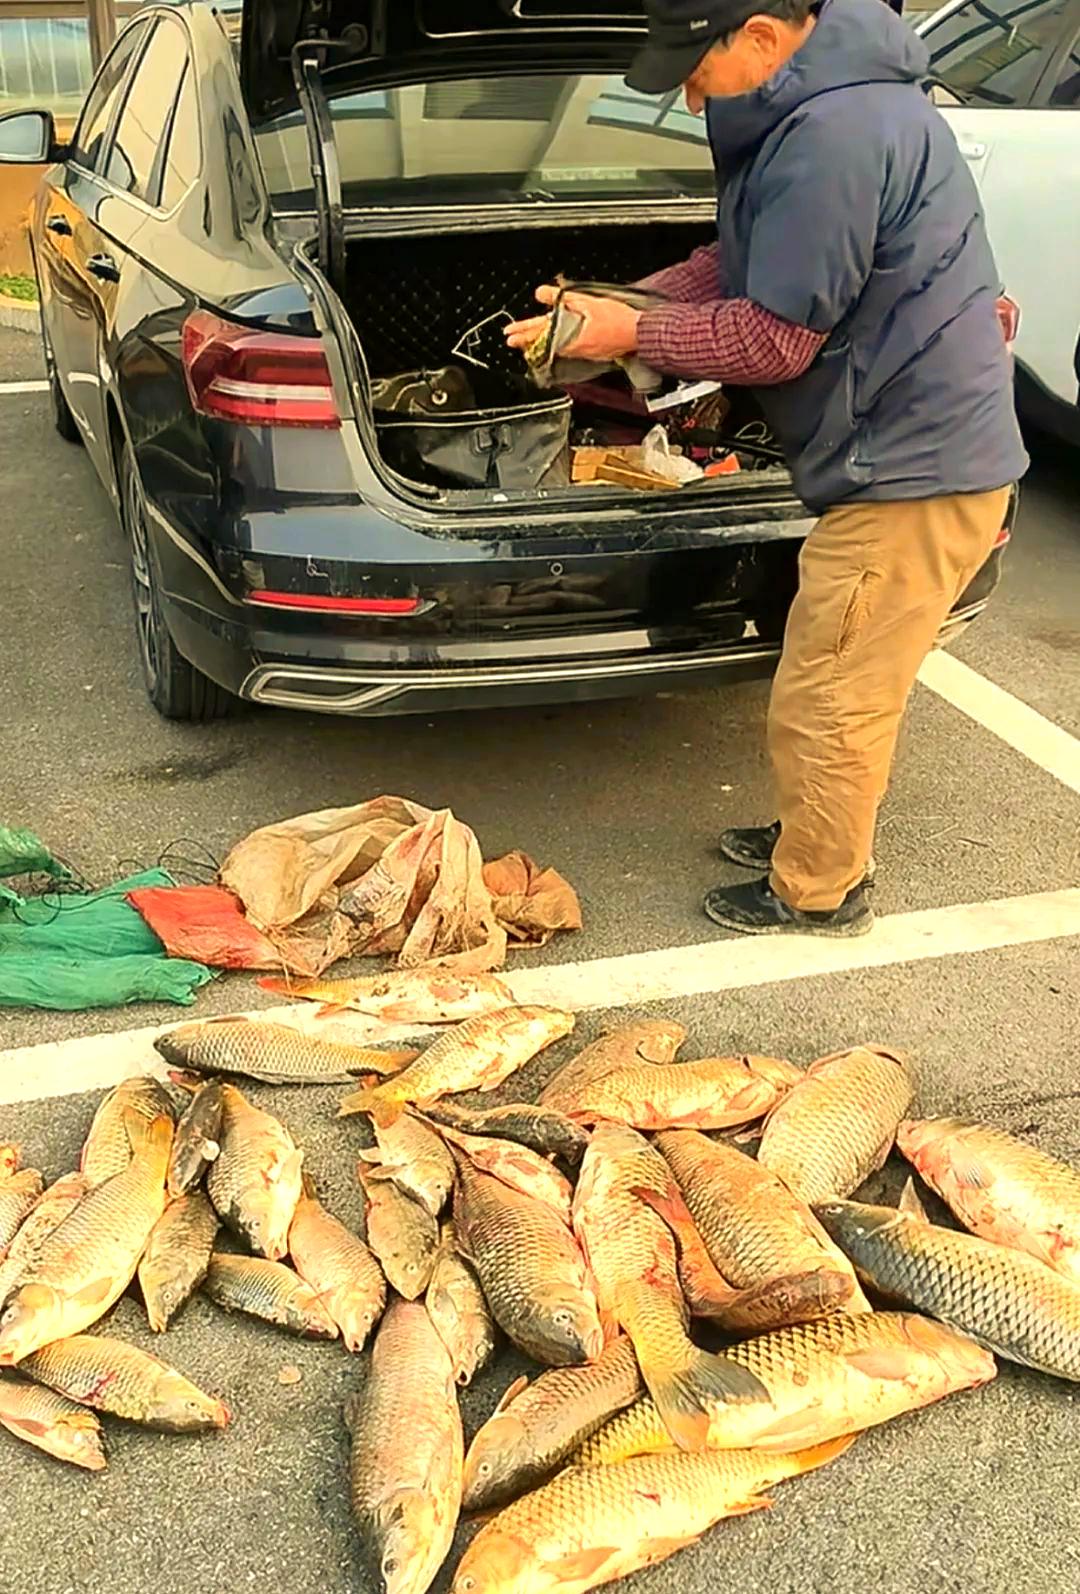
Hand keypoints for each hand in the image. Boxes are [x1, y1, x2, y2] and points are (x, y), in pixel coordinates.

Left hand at [505, 285, 642, 360]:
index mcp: (569, 332)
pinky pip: (567, 350)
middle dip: (527, 340)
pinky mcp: (590, 352)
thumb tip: (540, 293)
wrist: (638, 334)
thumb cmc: (617, 318)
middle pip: (544, 342)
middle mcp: (572, 346)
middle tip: (511, 340)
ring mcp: (581, 351)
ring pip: (554, 347)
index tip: (509, 332)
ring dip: (539, 344)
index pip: (540, 331)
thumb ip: (561, 297)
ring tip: (527, 343)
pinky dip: (557, 346)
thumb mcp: (586, 301)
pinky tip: (554, 345)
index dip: (523, 330)